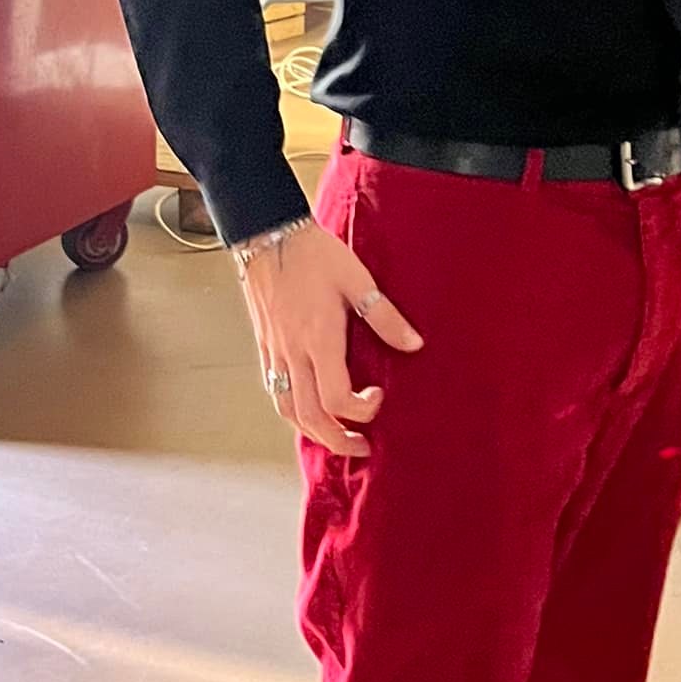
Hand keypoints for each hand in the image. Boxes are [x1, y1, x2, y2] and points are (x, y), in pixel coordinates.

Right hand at [236, 220, 423, 457]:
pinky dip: (292, 410)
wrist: (268, 235)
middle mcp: (293, 352)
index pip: (335, 397)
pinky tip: (308, 407)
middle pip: (309, 417)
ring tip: (335, 436)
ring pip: (287, 409)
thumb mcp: (357, 279)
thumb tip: (414, 344)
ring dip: (312, 431)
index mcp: (318, 338)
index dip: (360, 410)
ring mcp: (275, 351)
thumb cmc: (314, 254)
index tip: (379, 396)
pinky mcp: (266, 345)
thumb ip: (385, 316)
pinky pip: (276, 390)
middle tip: (361, 446)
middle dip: (336, 440)